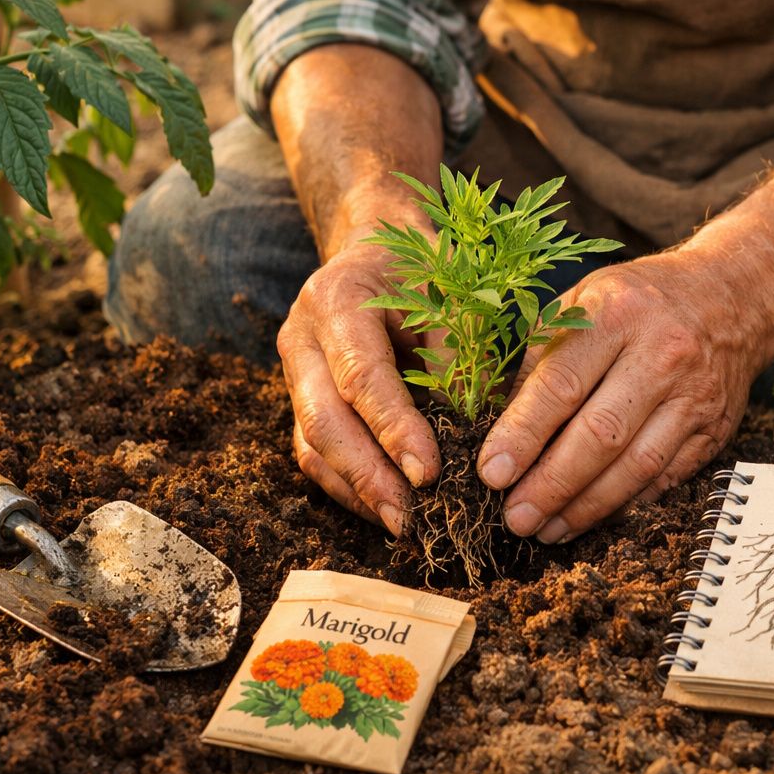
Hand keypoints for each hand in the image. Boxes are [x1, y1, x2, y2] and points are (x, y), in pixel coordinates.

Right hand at [278, 243, 440, 535]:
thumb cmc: (428, 272)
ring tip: (404, 526)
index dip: (394, 430)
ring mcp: (294, 373)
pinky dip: (351, 487)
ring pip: (312, 446)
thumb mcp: (453, 298)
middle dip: (368, 477)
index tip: (429, 474)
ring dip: (357, 491)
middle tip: (412, 519)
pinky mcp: (302, 402)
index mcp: (337, 299)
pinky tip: (388, 509)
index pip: (362, 376)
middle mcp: (302, 338)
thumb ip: (460, 362)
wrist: (381, 248)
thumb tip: (478, 440)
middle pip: (323, 420)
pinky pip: (317, 454)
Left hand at [476, 252, 772, 542]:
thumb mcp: (581, 302)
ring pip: (636, 466)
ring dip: (586, 507)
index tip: (491, 473)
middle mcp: (661, 354)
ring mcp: (694, 395)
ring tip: (547, 529)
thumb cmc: (639, 300)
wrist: (731, 295)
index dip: (523, 434)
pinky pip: (665, 479)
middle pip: (600, 435)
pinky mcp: (715, 429)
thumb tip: (496, 422)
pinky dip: (624, 504)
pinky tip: (590, 517)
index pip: (562, 385)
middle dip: (551, 484)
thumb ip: (537, 358)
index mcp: (617, 313)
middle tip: (515, 516)